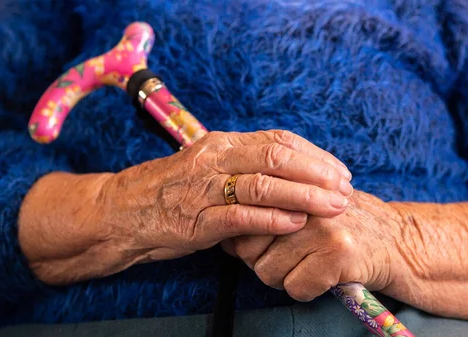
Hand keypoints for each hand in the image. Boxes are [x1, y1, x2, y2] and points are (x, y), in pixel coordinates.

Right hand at [19, 130, 352, 283]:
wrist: (121, 211)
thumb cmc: (171, 190)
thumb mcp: (207, 166)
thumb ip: (242, 165)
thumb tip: (288, 170)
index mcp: (222, 143)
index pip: (278, 140)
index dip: (315, 155)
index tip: (339, 170)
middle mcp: (215, 159)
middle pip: (277, 158)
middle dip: (318, 173)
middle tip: (346, 189)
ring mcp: (205, 189)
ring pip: (264, 185)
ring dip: (305, 196)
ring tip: (334, 207)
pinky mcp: (197, 220)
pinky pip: (242, 217)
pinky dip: (273, 220)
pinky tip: (297, 224)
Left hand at [222, 190, 403, 301]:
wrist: (395, 240)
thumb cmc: (341, 225)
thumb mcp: (305, 206)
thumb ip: (269, 210)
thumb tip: (227, 237)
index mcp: (291, 184)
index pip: (241, 217)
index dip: (245, 239)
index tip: (263, 244)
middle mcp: (304, 201)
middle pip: (247, 248)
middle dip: (261, 261)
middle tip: (289, 258)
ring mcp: (321, 225)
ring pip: (267, 272)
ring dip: (284, 278)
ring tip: (308, 265)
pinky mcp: (337, 252)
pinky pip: (295, 287)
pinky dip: (307, 290)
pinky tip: (325, 277)